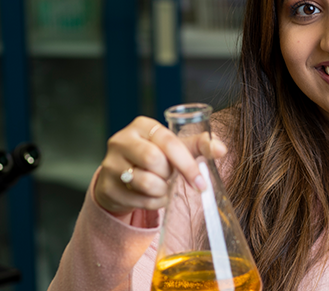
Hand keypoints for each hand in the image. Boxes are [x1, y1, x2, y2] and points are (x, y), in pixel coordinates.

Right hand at [93, 116, 227, 220]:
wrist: (121, 178)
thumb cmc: (153, 158)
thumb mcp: (175, 148)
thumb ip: (199, 146)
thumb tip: (222, 148)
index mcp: (141, 125)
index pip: (169, 143)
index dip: (188, 164)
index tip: (201, 183)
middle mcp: (121, 140)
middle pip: (155, 161)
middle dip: (169, 175)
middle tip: (169, 176)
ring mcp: (110, 164)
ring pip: (147, 182)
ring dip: (162, 190)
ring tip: (160, 185)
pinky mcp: (106, 187)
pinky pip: (139, 200)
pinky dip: (153, 202)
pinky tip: (150, 195)